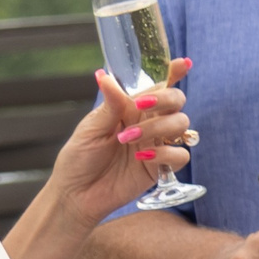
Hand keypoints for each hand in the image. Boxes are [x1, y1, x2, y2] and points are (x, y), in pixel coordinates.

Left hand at [43, 62, 195, 231]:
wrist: (75, 195)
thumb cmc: (78, 159)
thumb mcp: (90, 129)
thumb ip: (109, 105)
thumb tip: (105, 76)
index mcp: (131, 109)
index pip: (158, 86)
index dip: (174, 73)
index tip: (183, 63)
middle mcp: (149, 123)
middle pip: (177, 101)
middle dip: (165, 99)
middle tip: (142, 106)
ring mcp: (157, 144)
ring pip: (182, 124)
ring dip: (157, 127)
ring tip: (127, 139)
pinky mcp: (162, 167)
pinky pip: (180, 154)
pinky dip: (164, 154)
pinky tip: (141, 158)